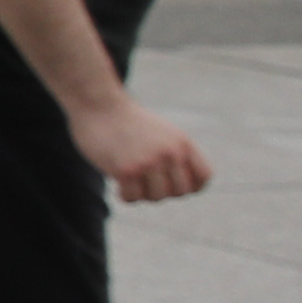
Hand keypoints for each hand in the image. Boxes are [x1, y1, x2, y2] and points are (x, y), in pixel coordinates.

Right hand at [68, 92, 211, 204]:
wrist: (98, 104)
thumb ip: (176, 155)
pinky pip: (132, 198)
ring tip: (130, 179)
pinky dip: (125, 195)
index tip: (170, 182)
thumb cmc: (127, 121)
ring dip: (142, 193)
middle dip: (163, 191)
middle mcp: (169, 152)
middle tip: (146, 181)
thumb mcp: (162, 133)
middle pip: (180, 192)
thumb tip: (184, 188)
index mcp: (182, 142)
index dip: (190, 186)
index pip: (203, 177)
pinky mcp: (126, 170)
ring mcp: (148, 162)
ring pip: (156, 197)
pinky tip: (118, 182)